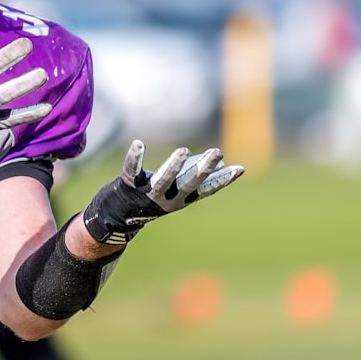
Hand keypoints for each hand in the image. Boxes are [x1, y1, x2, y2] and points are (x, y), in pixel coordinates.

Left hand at [82, 139, 243, 245]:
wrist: (120, 215)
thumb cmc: (153, 195)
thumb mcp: (176, 188)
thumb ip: (194, 175)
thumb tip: (220, 159)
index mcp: (183, 199)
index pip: (207, 190)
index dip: (223, 180)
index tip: (240, 168)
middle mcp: (169, 199)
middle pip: (189, 184)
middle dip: (203, 169)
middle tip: (217, 152)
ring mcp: (149, 194)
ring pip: (164, 179)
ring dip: (174, 165)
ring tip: (184, 150)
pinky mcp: (130, 187)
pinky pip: (132, 171)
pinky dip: (135, 158)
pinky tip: (139, 144)